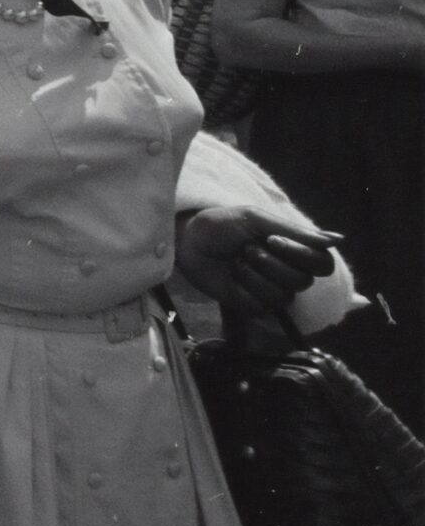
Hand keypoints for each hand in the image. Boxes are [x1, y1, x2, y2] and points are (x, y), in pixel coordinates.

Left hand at [176, 206, 339, 317]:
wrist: (187, 240)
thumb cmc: (221, 224)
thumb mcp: (256, 219)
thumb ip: (296, 231)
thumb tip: (339, 239)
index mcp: (294, 250)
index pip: (323, 264)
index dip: (303, 255)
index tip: (273, 240)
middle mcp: (288, 272)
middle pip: (303, 281)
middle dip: (272, 263)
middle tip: (247, 249)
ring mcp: (271, 290)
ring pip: (283, 295)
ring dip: (255, 275)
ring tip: (236, 261)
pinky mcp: (253, 305)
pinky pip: (262, 306)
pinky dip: (244, 288)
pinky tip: (231, 277)